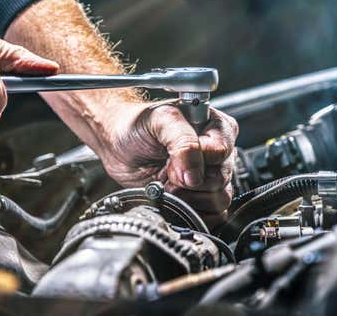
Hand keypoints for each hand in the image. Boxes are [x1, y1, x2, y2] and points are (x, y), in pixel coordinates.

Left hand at [96, 101, 238, 226]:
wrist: (116, 142)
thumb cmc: (137, 124)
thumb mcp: (160, 120)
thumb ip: (183, 142)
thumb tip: (194, 176)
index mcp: (215, 127)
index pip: (220, 152)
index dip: (196, 161)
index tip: (172, 159)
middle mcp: (216, 153)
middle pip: (220, 179)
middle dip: (189, 181)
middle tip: (167, 172)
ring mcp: (208, 176)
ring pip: (220, 199)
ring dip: (189, 198)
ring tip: (168, 184)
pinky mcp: (199, 198)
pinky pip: (214, 215)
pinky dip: (192, 212)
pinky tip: (175, 199)